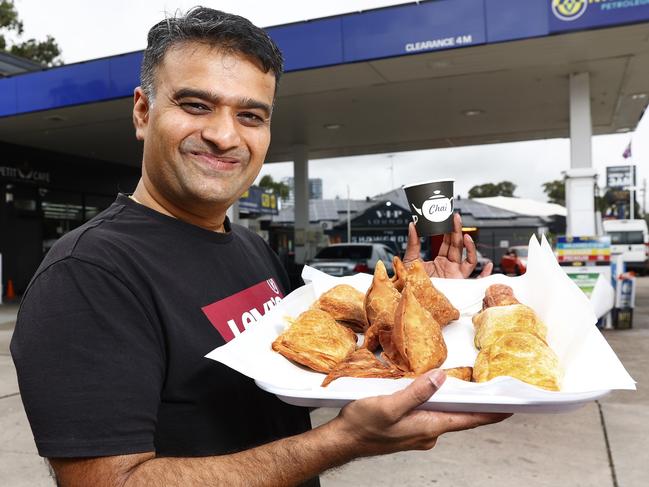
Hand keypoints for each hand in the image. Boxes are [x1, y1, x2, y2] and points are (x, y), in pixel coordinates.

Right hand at [333, 369, 510, 456]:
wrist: (343, 440)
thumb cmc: (363, 425)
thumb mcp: (390, 404)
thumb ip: (417, 392)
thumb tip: (440, 377)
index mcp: (428, 427)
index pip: (469, 420)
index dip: (491, 413)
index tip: (511, 406)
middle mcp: (428, 433)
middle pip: (459, 417)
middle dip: (474, 404)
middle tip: (490, 389)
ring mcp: (418, 433)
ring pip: (443, 415)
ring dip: (453, 402)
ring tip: (462, 385)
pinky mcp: (408, 430)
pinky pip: (429, 415)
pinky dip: (435, 403)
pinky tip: (429, 393)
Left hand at [403, 213, 492, 278]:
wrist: (412, 299)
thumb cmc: (410, 284)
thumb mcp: (409, 261)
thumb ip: (413, 244)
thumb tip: (413, 226)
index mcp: (439, 262)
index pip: (446, 242)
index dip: (448, 230)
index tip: (447, 218)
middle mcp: (449, 267)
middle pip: (457, 246)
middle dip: (457, 231)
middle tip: (455, 217)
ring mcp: (456, 276)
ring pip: (468, 259)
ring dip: (469, 246)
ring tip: (464, 235)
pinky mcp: (460, 286)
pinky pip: (476, 280)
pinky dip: (484, 274)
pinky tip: (488, 265)